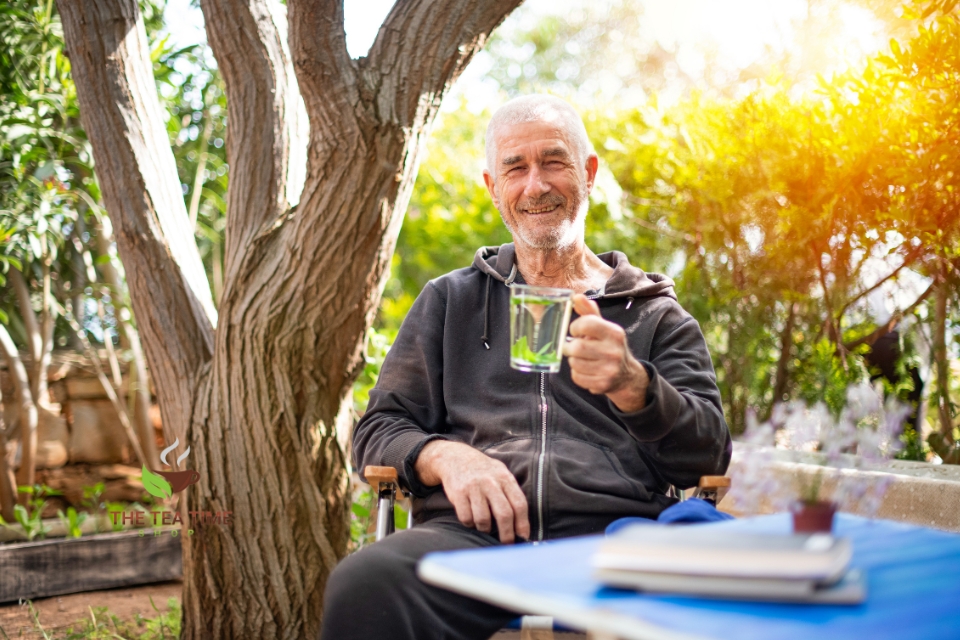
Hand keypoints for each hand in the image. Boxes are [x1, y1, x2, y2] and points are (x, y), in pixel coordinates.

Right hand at [415, 440, 529, 543]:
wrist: (455, 457)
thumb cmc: (483, 471)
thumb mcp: (501, 474)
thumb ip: (511, 494)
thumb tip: (522, 525)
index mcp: (505, 478)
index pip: (519, 504)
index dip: (523, 524)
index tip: (523, 537)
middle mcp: (490, 482)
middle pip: (504, 514)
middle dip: (507, 534)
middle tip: (507, 544)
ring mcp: (474, 487)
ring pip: (483, 519)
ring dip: (485, 529)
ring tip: (485, 527)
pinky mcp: (458, 493)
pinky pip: (466, 518)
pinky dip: (469, 523)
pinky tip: (471, 518)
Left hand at [562, 294, 648, 411]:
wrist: (626, 375)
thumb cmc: (609, 346)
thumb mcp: (604, 327)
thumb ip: (589, 312)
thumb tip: (576, 297)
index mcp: (614, 333)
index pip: (586, 324)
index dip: (575, 327)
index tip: (575, 331)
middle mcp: (614, 351)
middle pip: (576, 347)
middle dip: (570, 347)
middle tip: (573, 347)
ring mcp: (609, 369)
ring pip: (574, 363)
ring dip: (573, 360)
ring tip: (583, 359)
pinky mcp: (603, 384)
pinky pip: (576, 377)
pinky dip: (577, 373)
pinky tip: (586, 370)